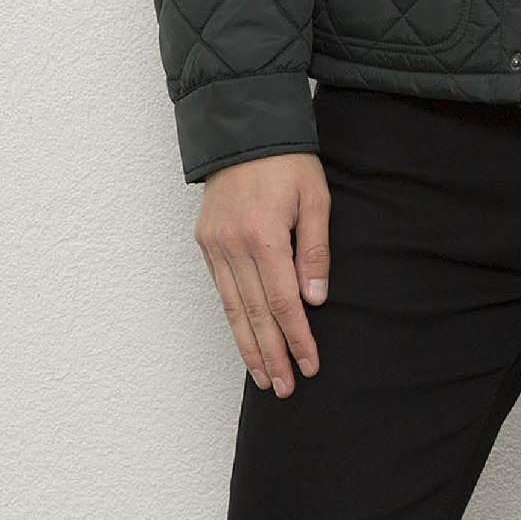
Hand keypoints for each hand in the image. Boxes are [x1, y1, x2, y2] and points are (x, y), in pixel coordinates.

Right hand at [194, 153, 331, 392]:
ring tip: (264, 378)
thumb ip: (315, 250)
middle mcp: (233, 245)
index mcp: (264, 235)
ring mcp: (215, 245)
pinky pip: (220, 290)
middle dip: (272, 354)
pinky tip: (245, 340)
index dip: (297, 337)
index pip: (283, 301)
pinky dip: (233, 319)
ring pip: (232, 308)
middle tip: (285, 387)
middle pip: (254, 314)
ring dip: (248, 347)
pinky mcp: (205, 242)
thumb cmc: (288, 162)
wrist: (242, 132)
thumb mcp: (315, 198)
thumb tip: (314, 300)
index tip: (310, 364)